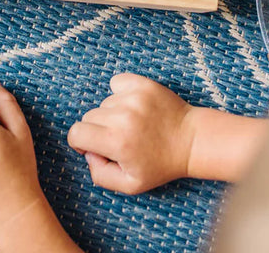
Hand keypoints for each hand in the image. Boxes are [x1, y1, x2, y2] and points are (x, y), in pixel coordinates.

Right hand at [67, 73, 196, 193]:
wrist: (192, 141)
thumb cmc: (162, 164)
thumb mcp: (130, 184)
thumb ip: (100, 175)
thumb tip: (89, 154)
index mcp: (117, 142)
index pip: (76, 133)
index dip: (80, 142)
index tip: (94, 146)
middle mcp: (122, 117)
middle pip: (89, 117)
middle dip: (98, 129)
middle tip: (120, 139)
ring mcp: (133, 98)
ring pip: (104, 102)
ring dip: (113, 113)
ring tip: (134, 124)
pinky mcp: (142, 84)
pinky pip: (116, 83)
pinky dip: (120, 92)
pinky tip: (134, 106)